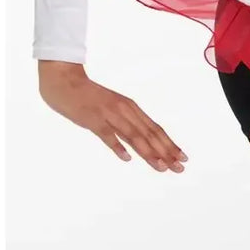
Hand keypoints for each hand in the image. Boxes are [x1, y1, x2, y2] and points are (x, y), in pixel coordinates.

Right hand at [38, 61, 187, 172]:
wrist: (66, 81)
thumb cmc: (90, 97)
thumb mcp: (113, 108)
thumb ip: (125, 123)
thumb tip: (137, 145)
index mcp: (131, 108)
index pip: (155, 129)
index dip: (170, 144)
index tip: (182, 158)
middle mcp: (125, 110)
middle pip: (149, 134)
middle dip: (166, 152)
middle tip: (180, 168)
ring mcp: (109, 114)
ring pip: (133, 135)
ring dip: (148, 153)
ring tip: (161, 167)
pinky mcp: (93, 119)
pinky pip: (107, 134)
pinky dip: (118, 146)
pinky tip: (126, 158)